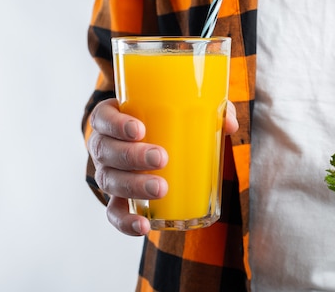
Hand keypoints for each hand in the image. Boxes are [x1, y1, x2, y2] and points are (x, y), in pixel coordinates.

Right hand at [87, 98, 238, 235]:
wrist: (151, 140)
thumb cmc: (167, 119)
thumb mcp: (184, 108)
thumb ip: (209, 110)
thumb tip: (231, 125)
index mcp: (112, 119)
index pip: (103, 118)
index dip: (116, 124)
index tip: (140, 129)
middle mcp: (104, 146)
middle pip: (107, 151)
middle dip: (132, 156)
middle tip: (161, 158)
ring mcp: (109, 174)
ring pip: (110, 181)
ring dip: (134, 186)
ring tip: (161, 188)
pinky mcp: (118, 199)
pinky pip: (115, 213)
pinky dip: (126, 222)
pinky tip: (144, 226)